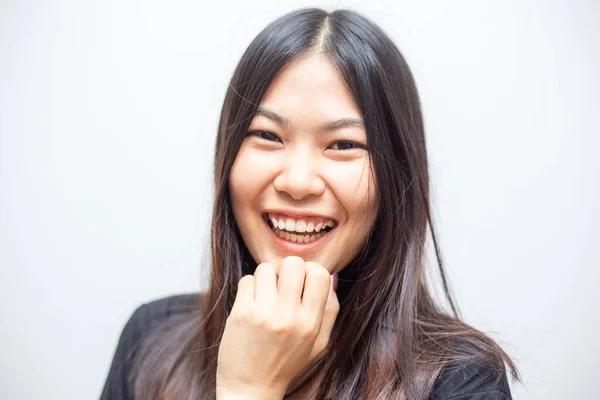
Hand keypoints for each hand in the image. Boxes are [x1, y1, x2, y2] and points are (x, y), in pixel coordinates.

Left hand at [216, 256, 339, 398]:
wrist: (250, 389)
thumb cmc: (285, 365)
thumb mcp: (318, 344)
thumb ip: (330, 311)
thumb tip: (333, 275)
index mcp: (311, 323)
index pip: (320, 274)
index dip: (310, 270)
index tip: (301, 280)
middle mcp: (289, 317)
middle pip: (293, 263)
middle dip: (286, 268)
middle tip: (281, 283)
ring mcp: (263, 314)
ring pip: (266, 268)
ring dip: (265, 277)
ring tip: (265, 295)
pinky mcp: (241, 313)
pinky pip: (247, 279)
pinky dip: (249, 287)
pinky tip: (251, 303)